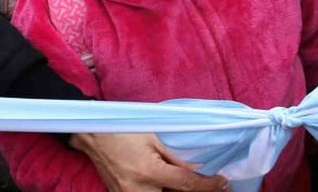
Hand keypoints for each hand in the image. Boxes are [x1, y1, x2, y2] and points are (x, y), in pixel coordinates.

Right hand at [69, 133, 228, 191]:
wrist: (93, 136)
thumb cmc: (124, 131)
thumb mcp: (155, 137)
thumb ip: (178, 156)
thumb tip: (201, 167)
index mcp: (149, 172)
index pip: (187, 185)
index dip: (209, 185)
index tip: (223, 182)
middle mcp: (138, 190)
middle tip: (216, 187)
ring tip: (195, 186)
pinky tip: (173, 187)